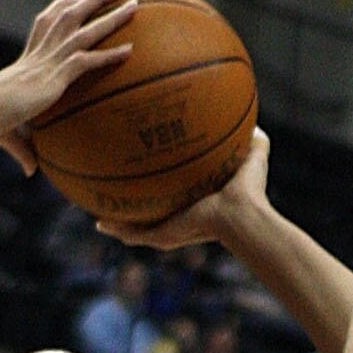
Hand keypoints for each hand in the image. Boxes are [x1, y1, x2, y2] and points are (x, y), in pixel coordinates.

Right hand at [0, 0, 135, 172]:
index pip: (46, 21)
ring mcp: (47, 61)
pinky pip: (87, 60)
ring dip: (111, 15)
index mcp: (26, 57)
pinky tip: (130, 50)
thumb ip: (25, 149)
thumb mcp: (10, 133)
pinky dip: (109, 54)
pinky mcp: (53, 77)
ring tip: (135, 3)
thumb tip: (32, 172)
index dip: (62, 5)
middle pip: (70, 13)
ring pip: (84, 28)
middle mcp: (38, 52)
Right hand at [98, 124, 271, 247]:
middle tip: (117, 192)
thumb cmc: (250, 189)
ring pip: (137, 229)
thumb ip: (252, 135)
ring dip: (119, 223)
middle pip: (152, 214)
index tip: (151, 170)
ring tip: (99, 215)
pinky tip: (100, 223)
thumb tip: (253, 117)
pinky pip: (136, 234)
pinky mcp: (165, 235)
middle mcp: (183, 218)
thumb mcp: (251, 153)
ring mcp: (172, 230)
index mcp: (198, 203)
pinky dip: (118, 230)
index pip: (176, 195)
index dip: (163, 184)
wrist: (241, 215)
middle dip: (135, 205)